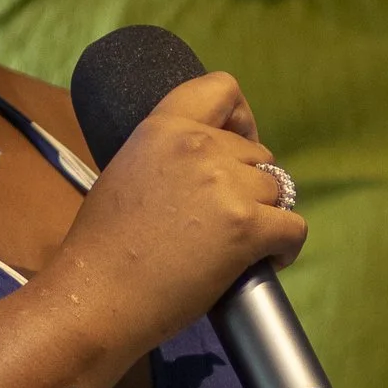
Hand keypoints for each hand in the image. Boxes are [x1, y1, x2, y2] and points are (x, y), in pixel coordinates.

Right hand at [49, 74, 305, 355]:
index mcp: (164, 127)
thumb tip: (214, 167)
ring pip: (278, 189)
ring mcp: (226, 185)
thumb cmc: (102, 250)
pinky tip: (262, 262)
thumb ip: (170, 157)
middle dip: (250, 186)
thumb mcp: (129, 172)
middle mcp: (198, 146)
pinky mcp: (246, 227)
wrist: (94, 298)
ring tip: (236, 247)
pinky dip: (285, 247)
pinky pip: (294, 227)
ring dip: (266, 217)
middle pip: (258, 154)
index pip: (223, 89)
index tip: (237, 147)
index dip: (241, 118)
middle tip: (223, 223)